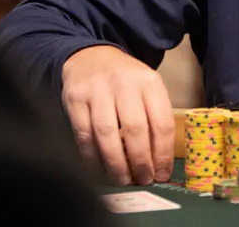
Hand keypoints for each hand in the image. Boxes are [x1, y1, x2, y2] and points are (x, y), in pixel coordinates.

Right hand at [62, 45, 174, 185]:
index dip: (163, 154)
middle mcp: (124, 84)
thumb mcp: (147, 87)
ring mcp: (98, 90)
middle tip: (143, 179)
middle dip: (140, 161)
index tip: (162, 173)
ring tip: (122, 179)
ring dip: (116, 163)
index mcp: (149, 82)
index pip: (162, 122)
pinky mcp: (75, 99)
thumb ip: (155, 116)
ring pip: (108, 134)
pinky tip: (99, 169)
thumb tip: (159, 161)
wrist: (90, 57)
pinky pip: (84, 135)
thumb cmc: (125, 81)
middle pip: (136, 129)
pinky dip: (91, 157)